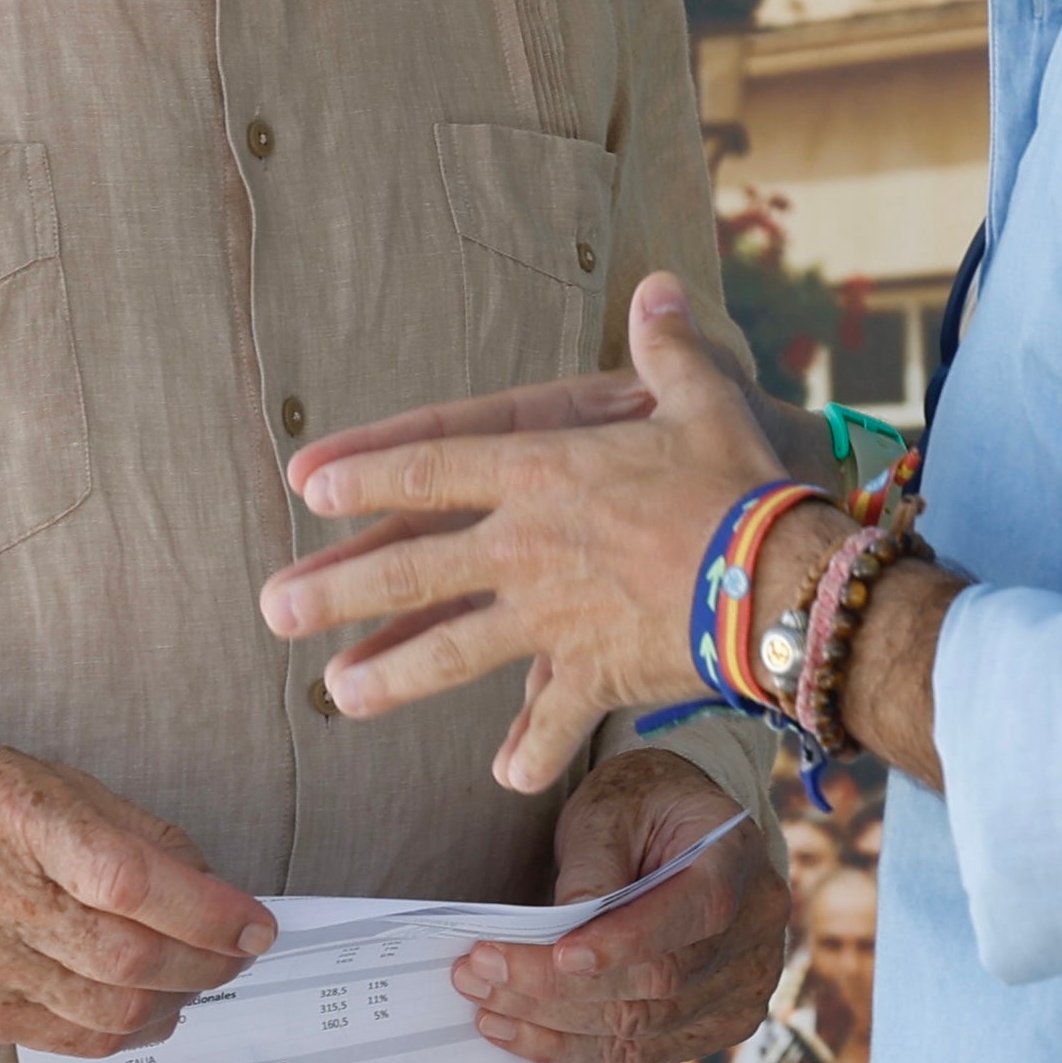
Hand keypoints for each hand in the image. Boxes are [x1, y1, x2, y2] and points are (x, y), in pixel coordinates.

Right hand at [0, 734, 279, 1056]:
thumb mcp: (59, 783)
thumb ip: (141, 837)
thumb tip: (219, 897)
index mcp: (15, 814)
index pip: (124, 879)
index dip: (203, 910)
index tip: (255, 924)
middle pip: (126, 957)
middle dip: (206, 962)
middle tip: (238, 952)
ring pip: (109, 1012)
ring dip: (176, 1001)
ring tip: (195, 977)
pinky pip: (75, 1041)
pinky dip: (129, 1030)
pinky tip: (147, 1005)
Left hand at [262, 270, 802, 792]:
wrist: (787, 581)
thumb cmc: (742, 484)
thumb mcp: (701, 401)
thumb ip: (667, 349)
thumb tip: (661, 287)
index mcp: (542, 473)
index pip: (431, 468)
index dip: (366, 476)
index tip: (307, 488)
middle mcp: (528, 546)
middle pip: (413, 567)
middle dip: (338, 589)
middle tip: (274, 609)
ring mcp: (553, 616)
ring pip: (453, 648)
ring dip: (393, 673)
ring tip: (338, 692)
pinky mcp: (595, 673)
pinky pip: (552, 716)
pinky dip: (532, 748)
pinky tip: (505, 775)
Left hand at [448, 750, 780, 1062]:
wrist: (678, 825)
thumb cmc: (641, 807)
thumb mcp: (609, 810)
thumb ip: (592, 869)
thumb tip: (558, 937)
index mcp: (737, 859)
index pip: (692, 913)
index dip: (625, 942)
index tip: (557, 954)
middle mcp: (756, 929)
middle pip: (660, 981)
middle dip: (559, 986)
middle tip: (478, 971)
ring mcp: (747, 984)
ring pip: (647, 1027)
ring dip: (556, 1026)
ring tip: (486, 1005)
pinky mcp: (721, 1021)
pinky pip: (647, 1051)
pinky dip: (580, 1049)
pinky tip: (523, 1034)